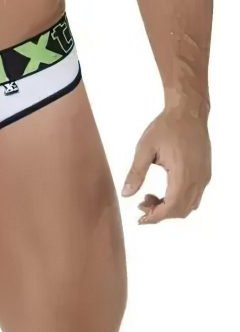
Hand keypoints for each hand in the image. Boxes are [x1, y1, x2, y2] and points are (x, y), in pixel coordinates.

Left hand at [122, 108, 210, 223]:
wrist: (188, 112)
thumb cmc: (166, 127)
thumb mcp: (145, 148)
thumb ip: (136, 172)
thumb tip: (126, 194)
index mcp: (182, 174)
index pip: (171, 208)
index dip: (155, 217)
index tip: (140, 219)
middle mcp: (197, 179)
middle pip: (181, 211)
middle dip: (160, 213)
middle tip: (141, 204)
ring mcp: (204, 177)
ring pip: (189, 205)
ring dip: (170, 208)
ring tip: (150, 197)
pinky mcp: (205, 173)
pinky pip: (194, 196)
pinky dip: (179, 200)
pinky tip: (164, 191)